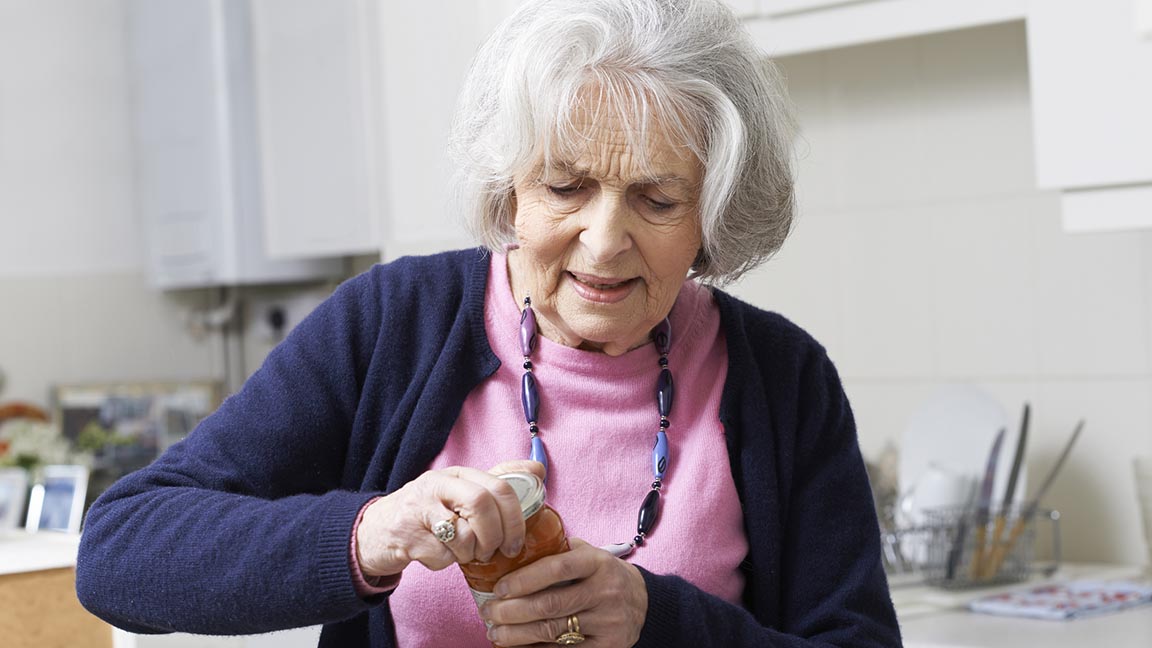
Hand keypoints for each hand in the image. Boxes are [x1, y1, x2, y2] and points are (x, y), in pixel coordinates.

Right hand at [355, 460, 544, 576]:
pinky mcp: (406, 537)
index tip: (516, 541)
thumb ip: (497, 481)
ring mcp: (419, 510)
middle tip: (494, 552)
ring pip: (464, 536)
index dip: (516, 517)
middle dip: (495, 535)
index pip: (499, 486)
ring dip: (471, 554)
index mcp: (456, 474)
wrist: (374, 531)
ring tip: (462, 553)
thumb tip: (538, 469)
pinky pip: (442, 557)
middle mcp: (437, 486)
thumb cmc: (427, 513)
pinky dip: (447, 563)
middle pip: (482, 505)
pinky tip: (438, 556)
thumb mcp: (460, 492)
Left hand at [480, 538, 648, 646]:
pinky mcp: (608, 646)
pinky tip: (518, 647)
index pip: (557, 568)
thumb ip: (560, 550)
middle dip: (512, 611)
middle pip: (550, 604)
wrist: (643, 602)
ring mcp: (608, 621)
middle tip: (489, 613)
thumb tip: (514, 548)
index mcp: (598, 562)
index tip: (498, 587)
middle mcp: (605, 591)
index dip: (524, 579)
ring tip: (496, 632)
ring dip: (517, 634)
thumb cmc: (604, 575)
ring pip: (553, 631)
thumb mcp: (591, 554)